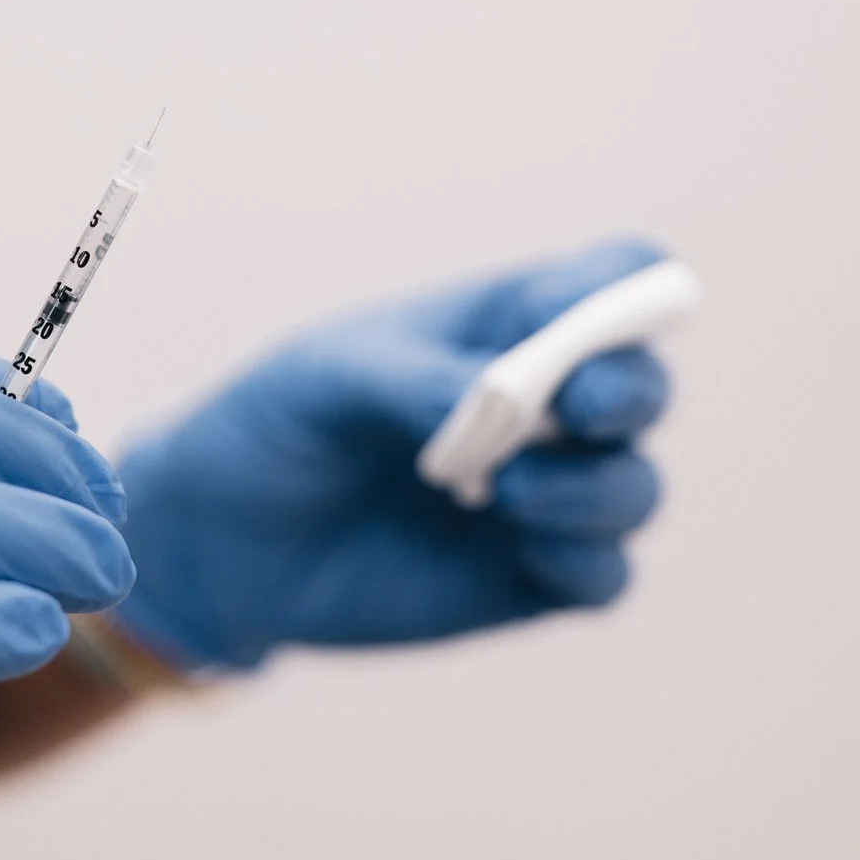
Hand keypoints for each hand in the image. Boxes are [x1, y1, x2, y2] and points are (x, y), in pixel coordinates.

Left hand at [114, 239, 671, 669]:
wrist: (219, 543)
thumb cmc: (277, 427)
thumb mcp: (326, 379)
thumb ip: (419, 379)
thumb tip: (507, 399)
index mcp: (506, 324)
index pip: (616, 279)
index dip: (628, 288)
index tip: (585, 312)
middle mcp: (545, 407)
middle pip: (640, 383)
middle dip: (627, 390)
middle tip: (580, 408)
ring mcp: (546, 495)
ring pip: (634, 486)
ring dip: (596, 486)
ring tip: (509, 491)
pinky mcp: (530, 580)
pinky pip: (603, 577)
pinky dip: (585, 560)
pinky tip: (525, 549)